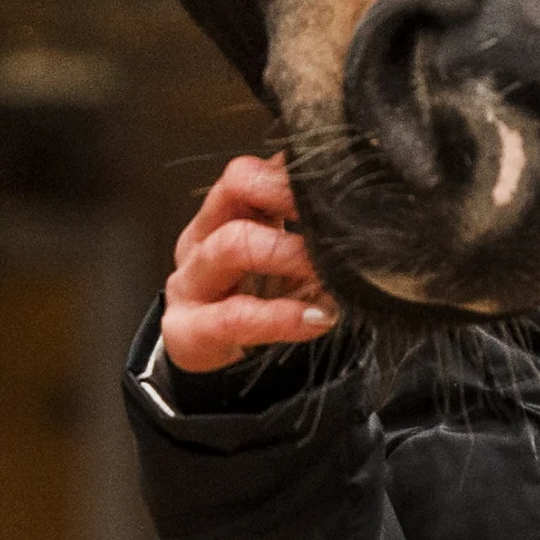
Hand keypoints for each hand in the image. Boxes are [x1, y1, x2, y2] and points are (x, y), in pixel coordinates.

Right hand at [162, 154, 338, 374]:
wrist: (217, 368)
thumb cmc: (255, 304)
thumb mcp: (280, 259)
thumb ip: (302, 229)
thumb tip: (352, 196)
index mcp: (221, 217)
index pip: (247, 172)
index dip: (289, 172)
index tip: (335, 183)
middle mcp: (200, 240)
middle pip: (234, 188)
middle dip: (288, 197)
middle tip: (333, 217)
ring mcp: (189, 284)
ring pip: (230, 245)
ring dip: (288, 253)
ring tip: (330, 271)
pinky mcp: (187, 331)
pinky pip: (235, 316)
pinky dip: (281, 316)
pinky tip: (316, 318)